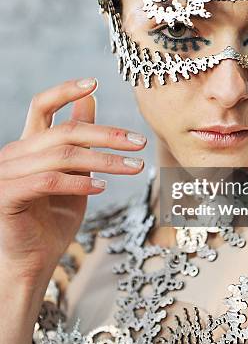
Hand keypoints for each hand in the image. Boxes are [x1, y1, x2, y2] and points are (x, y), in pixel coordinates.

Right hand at [0, 77, 145, 288]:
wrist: (34, 262)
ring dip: (104, 161)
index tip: (94, 81)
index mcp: (29, 145)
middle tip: (139, 142)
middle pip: (65, 131)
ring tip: (133, 167)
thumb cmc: (54, 219)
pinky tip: (102, 188)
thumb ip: (79, 141)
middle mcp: (15, 153)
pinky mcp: (7, 196)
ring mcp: (8, 173)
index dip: (66, 90)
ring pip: (63, 155)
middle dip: (107, 135)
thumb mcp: (74, 174)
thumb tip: (90, 99)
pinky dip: (79, 183)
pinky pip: (49, 181)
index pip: (42, 105)